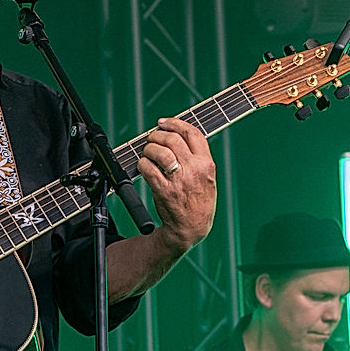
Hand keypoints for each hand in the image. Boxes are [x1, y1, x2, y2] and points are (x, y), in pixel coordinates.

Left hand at [135, 117, 216, 252]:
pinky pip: (147, 168)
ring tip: (147, 153)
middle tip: (151, 139)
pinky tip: (144, 166)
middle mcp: (194, 169)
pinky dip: (142, 164)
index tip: (163, 123)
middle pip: (172, 139)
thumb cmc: (198, 201)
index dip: (175, 123)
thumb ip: (196, 157)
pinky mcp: (163, 190)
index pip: (192, 133)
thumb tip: (176, 136)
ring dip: (148, 149)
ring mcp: (178, 180)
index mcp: (206, 164)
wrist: (191, 227)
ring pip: (158, 151)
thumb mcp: (207, 177)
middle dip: (157, 135)